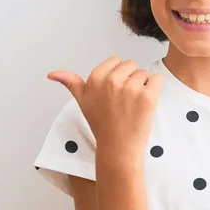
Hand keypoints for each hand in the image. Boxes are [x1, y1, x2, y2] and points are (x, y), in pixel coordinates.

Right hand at [46, 56, 162, 153]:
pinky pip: (158, 79)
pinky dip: (156, 89)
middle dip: (131, 80)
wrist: (118, 148)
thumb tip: (51, 73)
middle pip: (132, 65)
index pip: (116, 61)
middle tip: (125, 101)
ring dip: (144, 86)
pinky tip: (146, 104)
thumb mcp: (83, 102)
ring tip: (134, 105)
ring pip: (145, 73)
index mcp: (95, 78)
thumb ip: (71, 83)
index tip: (115, 94)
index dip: (119, 76)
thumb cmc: (102, 125)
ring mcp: (130, 88)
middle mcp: (111, 80)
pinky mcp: (147, 96)